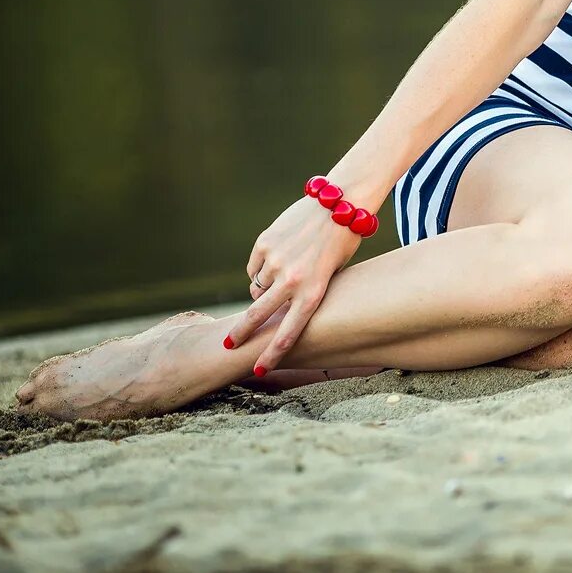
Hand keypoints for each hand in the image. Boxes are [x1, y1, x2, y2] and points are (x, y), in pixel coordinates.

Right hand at [228, 193, 363, 373]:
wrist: (341, 203)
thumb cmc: (343, 242)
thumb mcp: (333, 274)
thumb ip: (307, 292)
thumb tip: (278, 306)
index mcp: (313, 293)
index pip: (288, 333)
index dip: (272, 354)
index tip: (259, 369)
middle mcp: (291, 281)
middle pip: (258, 315)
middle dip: (241, 333)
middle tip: (228, 345)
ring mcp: (275, 262)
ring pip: (257, 288)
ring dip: (264, 289)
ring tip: (285, 274)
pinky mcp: (265, 244)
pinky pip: (255, 267)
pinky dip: (262, 268)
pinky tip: (279, 257)